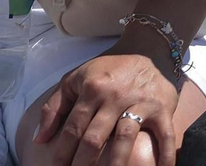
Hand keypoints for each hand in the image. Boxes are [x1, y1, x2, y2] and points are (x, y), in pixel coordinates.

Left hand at [34, 51, 179, 165]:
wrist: (147, 51)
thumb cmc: (107, 70)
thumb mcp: (75, 79)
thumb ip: (55, 107)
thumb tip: (39, 139)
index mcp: (91, 89)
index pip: (73, 127)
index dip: (63, 151)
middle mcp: (114, 97)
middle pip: (95, 137)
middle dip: (82, 162)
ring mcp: (140, 104)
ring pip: (125, 138)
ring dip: (115, 163)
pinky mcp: (162, 110)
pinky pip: (165, 136)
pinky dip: (166, 156)